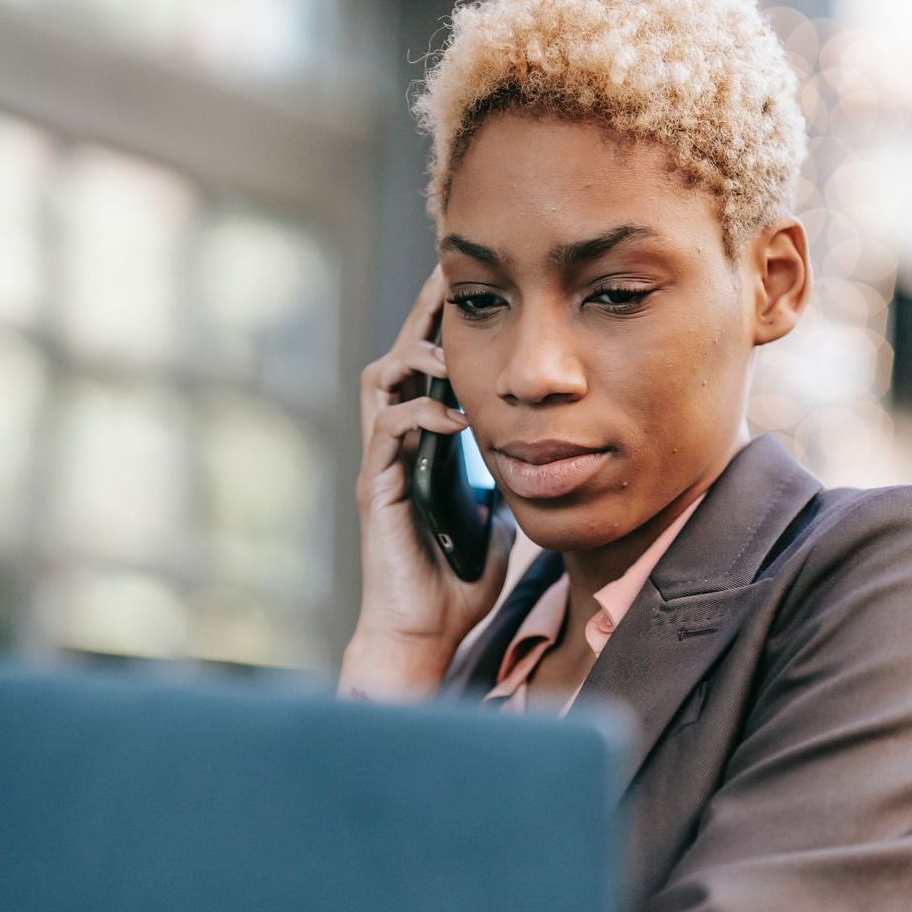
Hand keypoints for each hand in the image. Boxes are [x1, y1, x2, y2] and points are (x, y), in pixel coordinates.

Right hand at [343, 265, 514, 699]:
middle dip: (424, 312)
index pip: (428, 369)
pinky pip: (389, 430)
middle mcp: (395, 446)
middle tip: (451, 275)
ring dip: (416, 356)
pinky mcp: (379, 489)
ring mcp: (382, 464)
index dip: (446, 325)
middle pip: (399, 355)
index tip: (476, 286)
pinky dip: (420, 413)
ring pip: (381, 379)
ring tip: (451, 349)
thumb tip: (532, 464)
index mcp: (422, 447)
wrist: (421, 636)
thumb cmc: (455, 588)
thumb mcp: (498, 524)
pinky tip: (453, 416)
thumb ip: (505, 488)